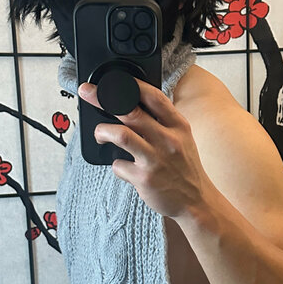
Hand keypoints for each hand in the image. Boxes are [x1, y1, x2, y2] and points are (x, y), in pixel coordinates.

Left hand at [77, 78, 211, 218]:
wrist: (195, 202)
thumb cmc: (184, 167)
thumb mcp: (182, 138)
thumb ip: (163, 121)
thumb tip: (134, 104)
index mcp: (178, 125)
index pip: (153, 96)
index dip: (131, 84)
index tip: (112, 81)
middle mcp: (168, 140)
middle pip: (130, 111)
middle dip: (102, 99)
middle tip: (87, 93)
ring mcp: (155, 159)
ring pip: (120, 134)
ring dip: (102, 131)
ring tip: (100, 135)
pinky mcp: (144, 179)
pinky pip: (118, 165)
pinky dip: (116, 165)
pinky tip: (123, 167)